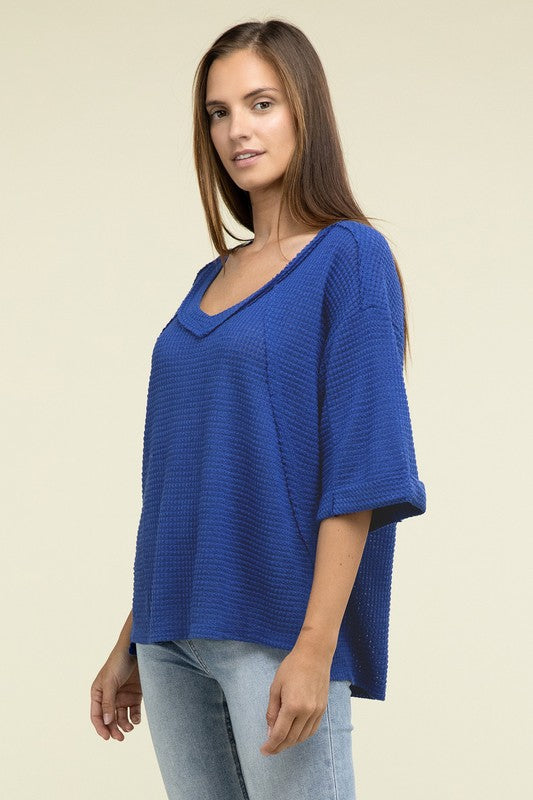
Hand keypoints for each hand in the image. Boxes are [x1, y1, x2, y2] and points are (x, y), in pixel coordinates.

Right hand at [90, 645, 142, 740]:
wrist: (136, 649)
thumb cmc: (118, 662)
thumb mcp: (110, 682)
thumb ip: (108, 701)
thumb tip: (106, 721)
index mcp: (98, 693)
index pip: (96, 715)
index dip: (100, 728)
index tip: (107, 737)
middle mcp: (110, 697)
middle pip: (109, 719)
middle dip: (113, 730)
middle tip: (120, 738)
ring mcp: (123, 696)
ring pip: (121, 717)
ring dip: (125, 725)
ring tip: (130, 728)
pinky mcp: (135, 694)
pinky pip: (133, 711)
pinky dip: (135, 718)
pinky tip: (136, 720)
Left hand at [259, 639, 331, 756]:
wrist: (314, 655)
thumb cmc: (292, 667)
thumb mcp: (275, 687)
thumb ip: (272, 711)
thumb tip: (270, 731)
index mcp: (292, 706)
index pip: (280, 734)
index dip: (271, 745)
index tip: (263, 751)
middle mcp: (307, 712)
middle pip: (291, 738)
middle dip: (279, 746)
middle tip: (269, 749)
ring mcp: (317, 711)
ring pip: (303, 737)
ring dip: (291, 743)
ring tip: (280, 743)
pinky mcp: (323, 709)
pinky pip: (312, 730)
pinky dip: (302, 736)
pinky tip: (295, 735)